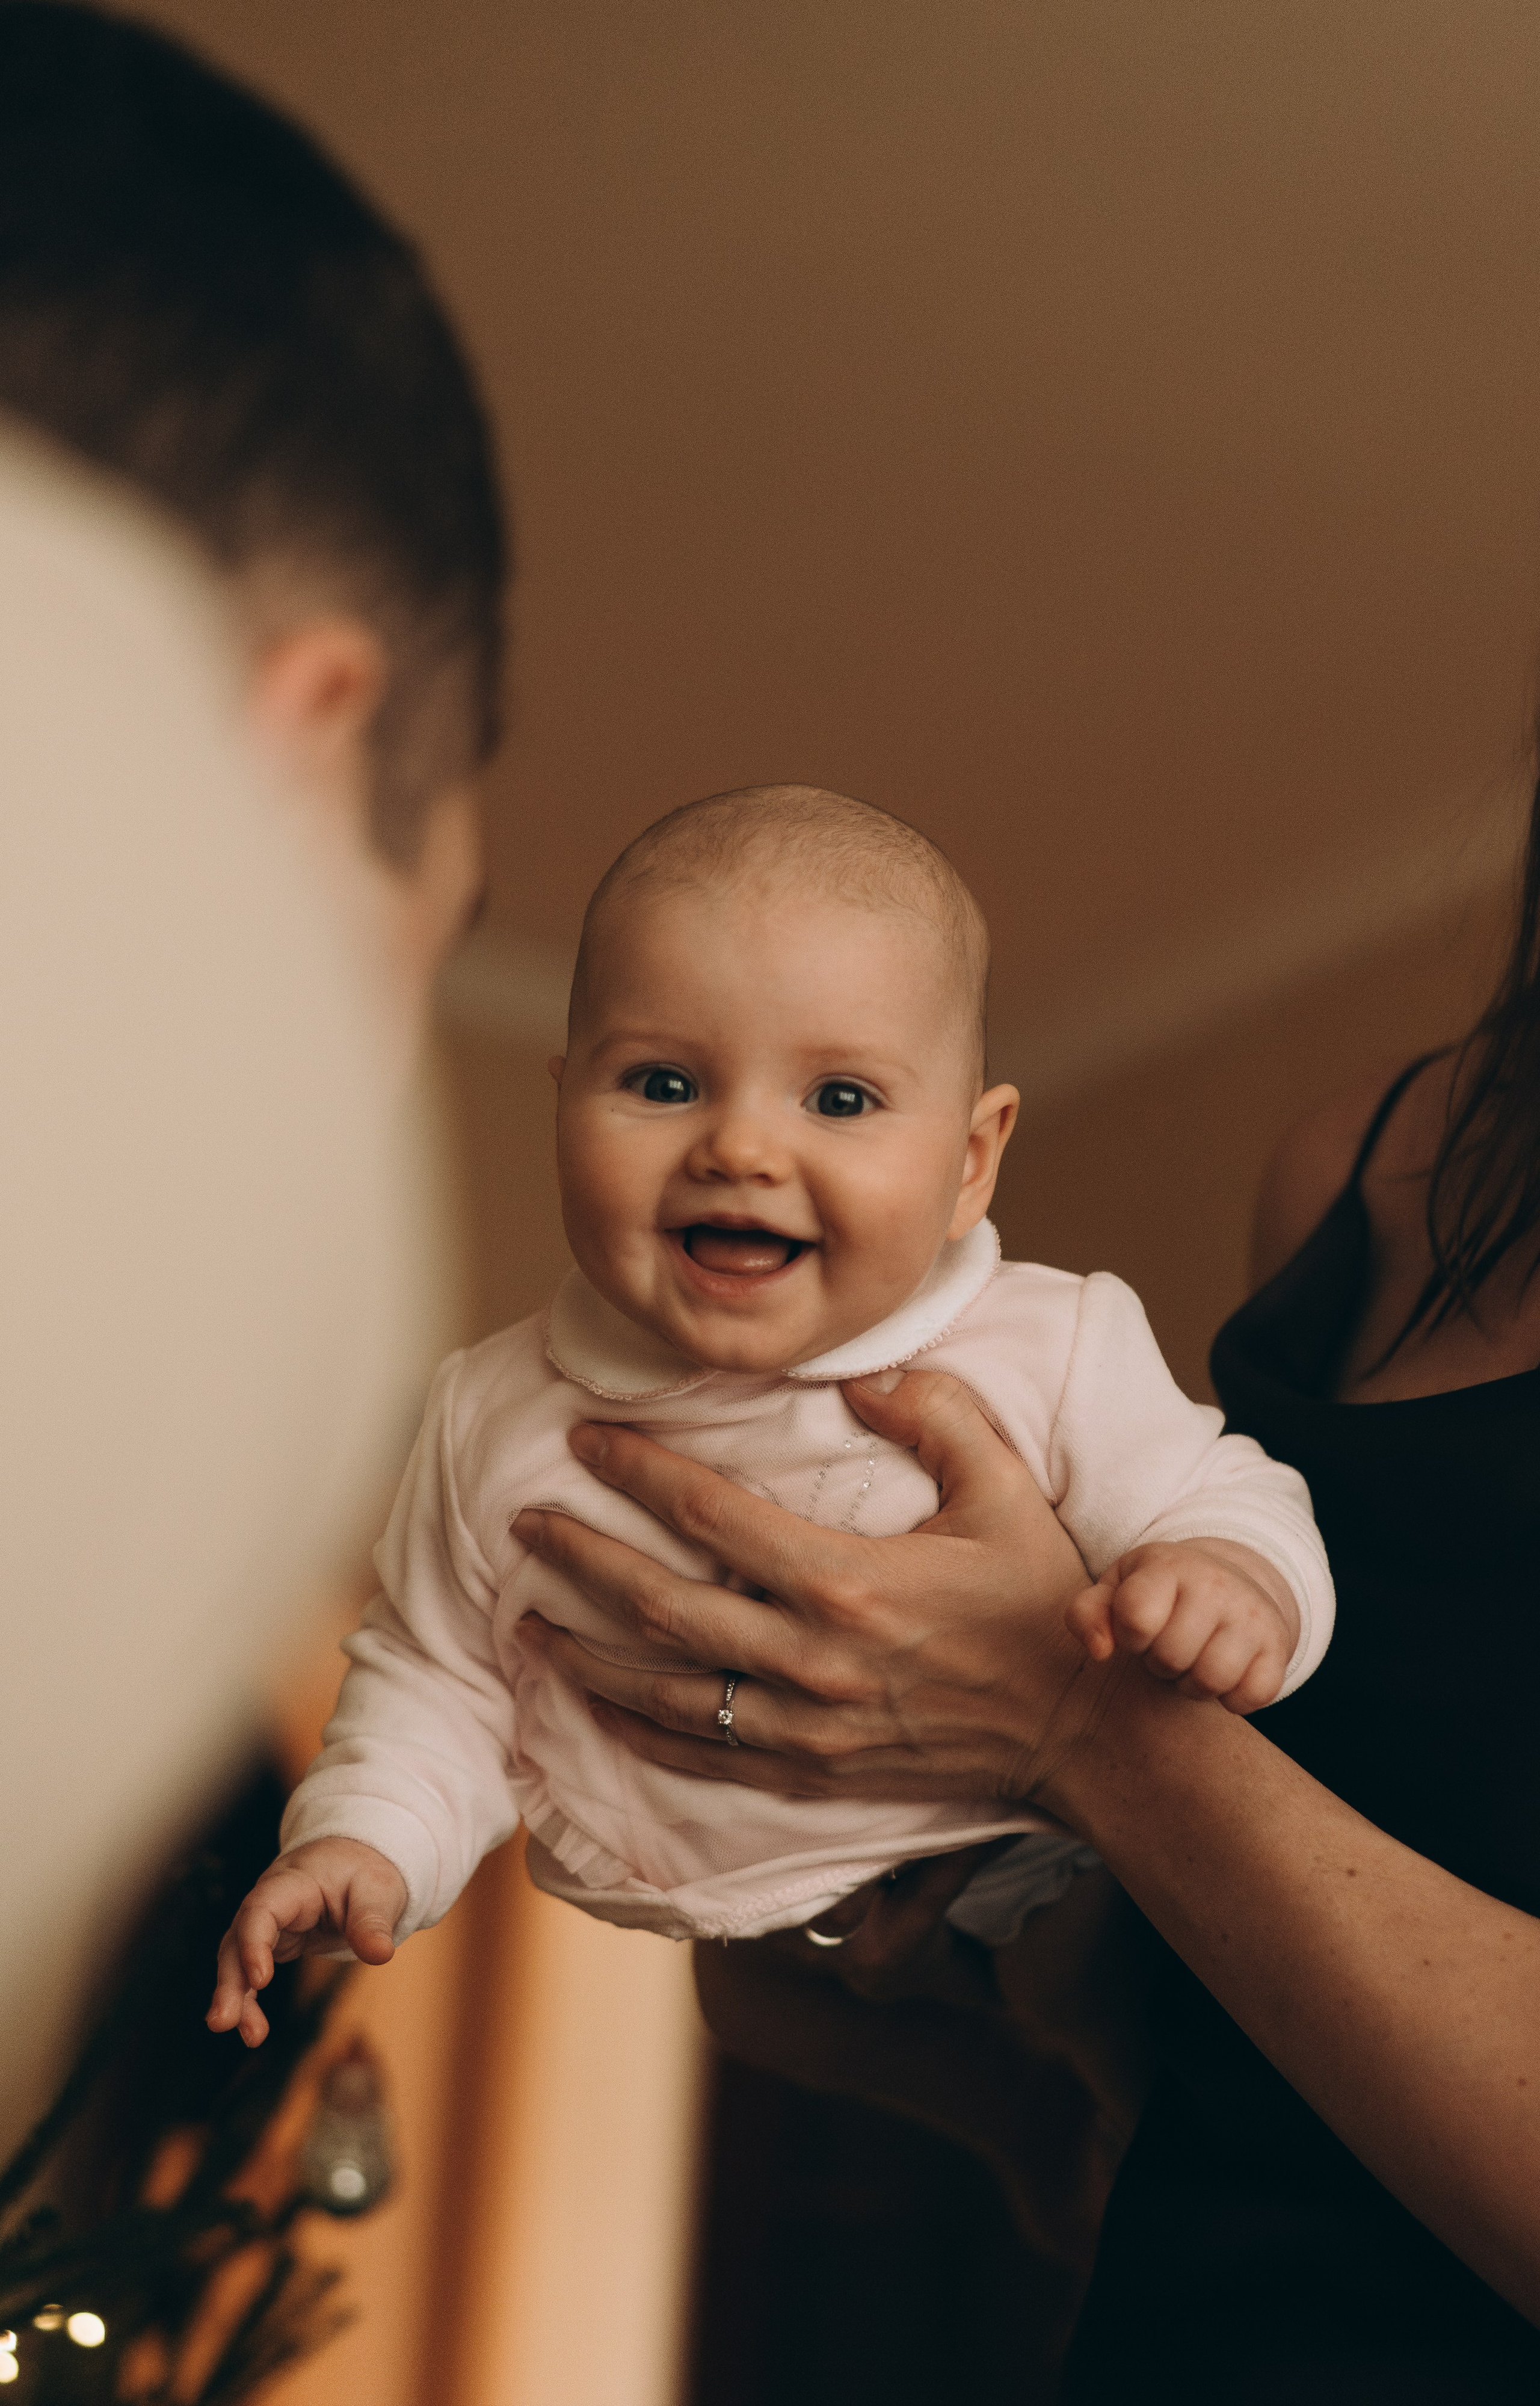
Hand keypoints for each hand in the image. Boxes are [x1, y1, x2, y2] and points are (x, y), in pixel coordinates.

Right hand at [207, 1837, 406, 2047]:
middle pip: (238, 1938)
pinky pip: (249, 1971)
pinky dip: (248, 1999)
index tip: (260, 1980)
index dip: (254, 1942)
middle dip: (230, 1980)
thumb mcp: (378, 1890)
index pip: (261, 1908)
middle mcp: (270, 1902)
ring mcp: (266, 1924)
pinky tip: (251, 2029)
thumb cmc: (364, 1871)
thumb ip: (373, 1921)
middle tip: (223, 2021)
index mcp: (293, 1882)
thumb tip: (380, 1955)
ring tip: (249, 2036)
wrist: (354, 1860)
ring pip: (237, 1958)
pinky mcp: (271, 1943)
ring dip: (234, 1996)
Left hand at [513, 1367, 1109, 1805]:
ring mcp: (807, 1726)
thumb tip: (861, 1380)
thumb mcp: (1006, 1488)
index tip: (585, 1442)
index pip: (711, 1515)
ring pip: (665, 1692)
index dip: (638, 1474)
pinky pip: (703, 1756)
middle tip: (527, 1525)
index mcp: (848, 1580)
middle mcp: (812, 1658)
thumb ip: (936, 1416)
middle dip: (583, 1562)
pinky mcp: (814, 1773)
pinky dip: (638, 1730)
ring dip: (588, 1654)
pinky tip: (594, 1706)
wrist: (1084, 1729)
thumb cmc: (1043, 1602)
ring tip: (529, 1622)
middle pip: (663, 1608)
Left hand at [1065, 1538, 1299, 1713]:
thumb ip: (1086, 1615)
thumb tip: (1100, 1651)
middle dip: (1161, 1661)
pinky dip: (1233, 1697)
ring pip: (1211, 1680)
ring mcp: (1252, 1614)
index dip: (1130, 1635)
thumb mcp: (1115, 1591)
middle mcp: (1215, 1583)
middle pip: (1171, 1657)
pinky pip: (1252, 1696)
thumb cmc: (1156, 1593)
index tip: (1138, 1626)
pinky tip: (1225, 1671)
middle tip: (1168, 1644)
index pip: (1136, 1617)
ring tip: (1193, 1658)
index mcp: (1167, 1566)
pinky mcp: (1279, 1645)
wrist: (1228, 1580)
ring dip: (1193, 1683)